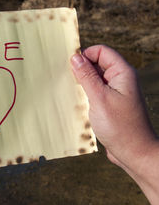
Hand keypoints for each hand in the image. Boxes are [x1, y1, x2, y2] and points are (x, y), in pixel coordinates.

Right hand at [70, 45, 158, 204]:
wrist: (133, 153)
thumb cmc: (120, 127)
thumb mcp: (99, 98)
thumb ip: (86, 76)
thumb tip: (75, 57)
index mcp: (122, 73)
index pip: (101, 51)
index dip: (85, 55)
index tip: (70, 66)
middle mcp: (120, 80)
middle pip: (97, 63)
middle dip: (82, 69)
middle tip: (70, 81)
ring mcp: (116, 92)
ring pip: (95, 78)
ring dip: (83, 83)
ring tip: (75, 94)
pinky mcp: (110, 103)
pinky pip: (95, 91)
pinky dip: (86, 94)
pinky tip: (80, 103)